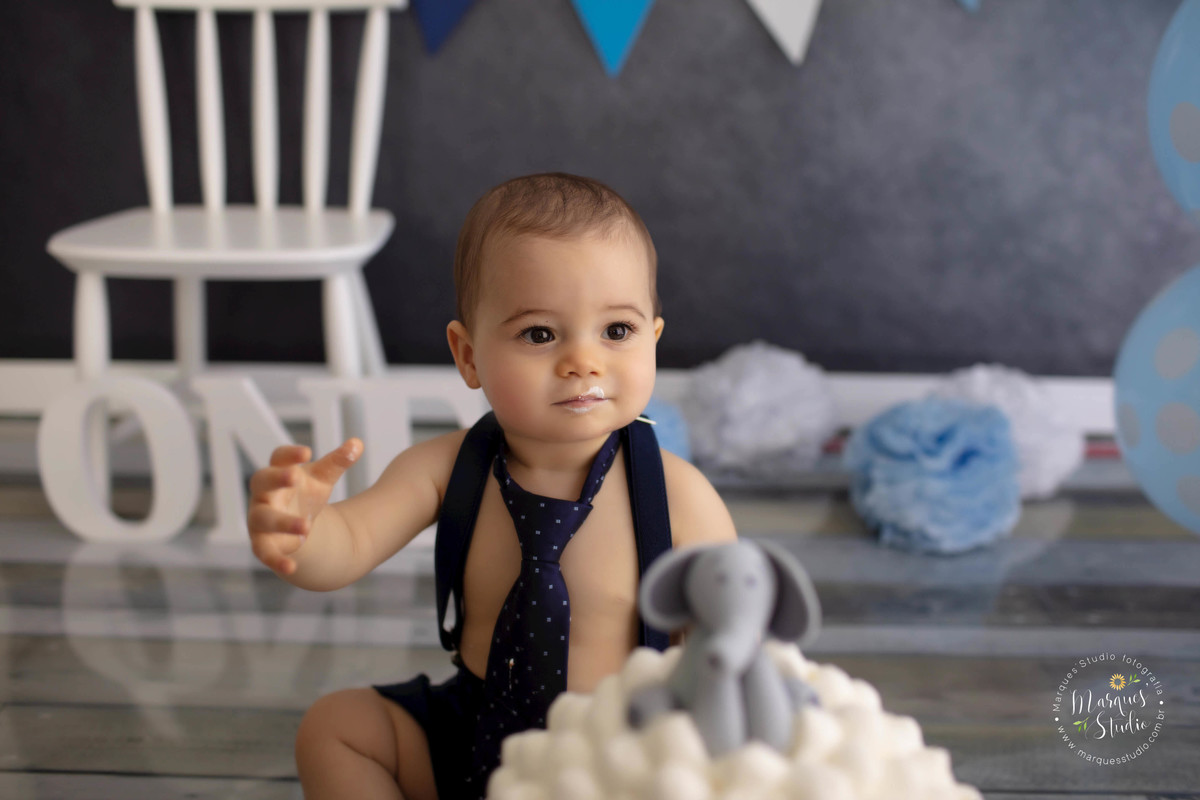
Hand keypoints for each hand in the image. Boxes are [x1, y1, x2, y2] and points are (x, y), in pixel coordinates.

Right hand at [247, 438, 362, 575]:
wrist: (298, 526)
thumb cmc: (306, 494)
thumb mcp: (323, 478)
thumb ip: (338, 461)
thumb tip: (357, 444)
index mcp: (278, 472)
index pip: (278, 457)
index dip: (290, 454)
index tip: (307, 452)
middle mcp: (264, 494)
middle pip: (262, 481)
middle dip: (276, 478)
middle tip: (294, 476)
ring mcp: (260, 519)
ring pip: (264, 518)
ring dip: (282, 522)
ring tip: (306, 528)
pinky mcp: (262, 544)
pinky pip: (264, 553)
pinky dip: (276, 561)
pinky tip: (291, 569)